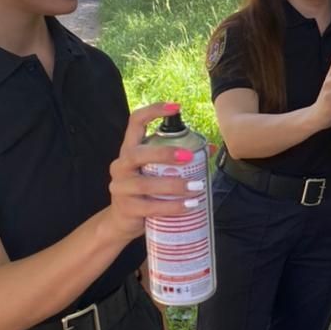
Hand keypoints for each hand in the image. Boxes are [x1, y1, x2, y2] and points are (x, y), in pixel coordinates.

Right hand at [106, 103, 196, 241]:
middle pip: (137, 154)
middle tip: (189, 156)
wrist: (122, 222)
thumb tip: (209, 149)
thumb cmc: (145, 191)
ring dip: (174, 185)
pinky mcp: (127, 208)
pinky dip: (172, 206)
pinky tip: (189, 206)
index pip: (135, 122)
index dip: (153, 111)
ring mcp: (120, 188)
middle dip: (164, 153)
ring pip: (145, 183)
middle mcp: (120, 166)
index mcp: (128, 150)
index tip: (176, 107)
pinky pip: (150, 207)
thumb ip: (177, 160)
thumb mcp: (156, 171)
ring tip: (197, 187)